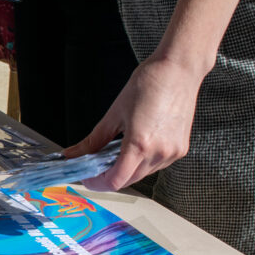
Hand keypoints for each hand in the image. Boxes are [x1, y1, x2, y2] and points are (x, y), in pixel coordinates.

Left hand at [63, 56, 201, 190]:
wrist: (178, 70)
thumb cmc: (148, 85)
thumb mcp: (114, 114)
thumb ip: (93, 140)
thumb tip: (74, 153)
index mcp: (140, 144)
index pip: (115, 181)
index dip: (97, 183)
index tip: (87, 178)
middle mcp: (159, 152)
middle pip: (128, 180)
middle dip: (109, 177)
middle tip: (95, 166)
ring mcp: (173, 152)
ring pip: (143, 174)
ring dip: (126, 169)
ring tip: (114, 153)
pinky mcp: (181, 149)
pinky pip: (156, 165)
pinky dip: (142, 162)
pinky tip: (134, 148)